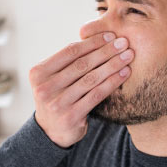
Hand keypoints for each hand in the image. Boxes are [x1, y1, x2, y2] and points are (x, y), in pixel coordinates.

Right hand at [29, 32, 133, 147]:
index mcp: (38, 73)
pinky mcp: (70, 116)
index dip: (91, 42)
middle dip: (105, 51)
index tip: (110, 35)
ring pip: (91, 79)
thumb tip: (97, 36)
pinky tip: (124, 74)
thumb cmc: (57, 96)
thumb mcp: (53, 78)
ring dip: (112, 65)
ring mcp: (56, 103)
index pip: (69, 52)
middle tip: (124, 42)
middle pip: (81, 64)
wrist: (51, 130)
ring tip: (128, 56)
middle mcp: (44, 87)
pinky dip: (112, 82)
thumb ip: (66, 62)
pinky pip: (96, 95)